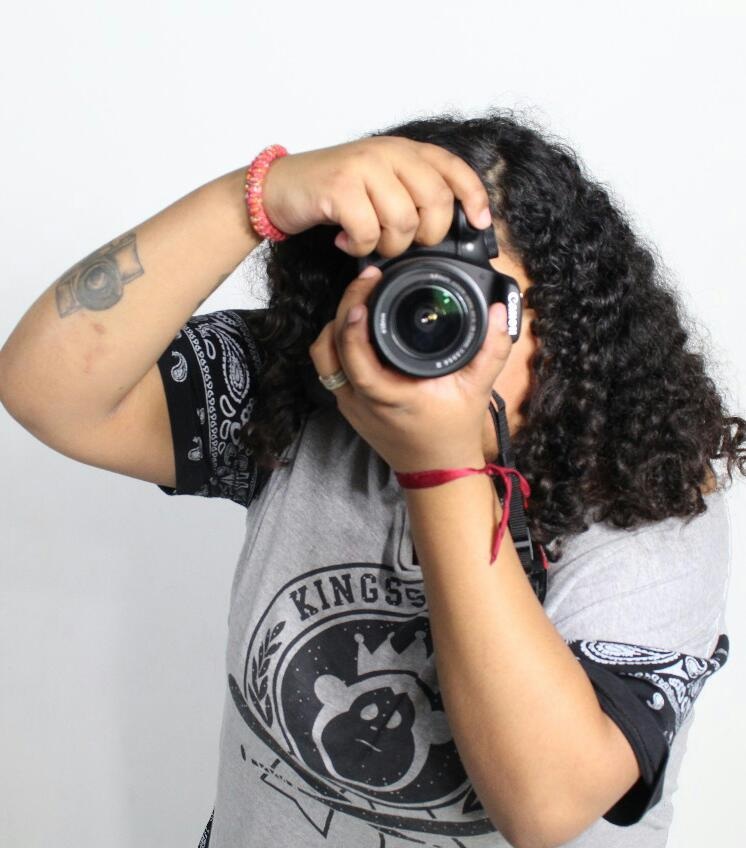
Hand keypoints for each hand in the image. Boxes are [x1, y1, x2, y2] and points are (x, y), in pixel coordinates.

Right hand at [261, 136, 492, 257]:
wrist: (280, 188)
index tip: (481, 224)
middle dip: (427, 234)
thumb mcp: (378, 186)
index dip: (473, 197)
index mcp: (403, 152)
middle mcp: (388, 152)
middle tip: (405, 243)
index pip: (452, 168)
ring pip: (404, 220)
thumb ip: (411, 196)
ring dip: (389, 246)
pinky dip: (359, 247)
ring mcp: (363, 166)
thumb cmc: (332, 194)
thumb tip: (447, 231)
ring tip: (370, 242)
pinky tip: (344, 240)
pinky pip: (368, 231)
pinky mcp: (340, 187)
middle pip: (435, 200)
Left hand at [308, 265, 512, 473]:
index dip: (352, 328)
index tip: (363, 298)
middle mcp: (362, 401)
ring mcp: (350, 404)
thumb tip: (498, 313)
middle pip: (330, 351)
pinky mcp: (348, 405)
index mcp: (389, 396)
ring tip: (360, 301)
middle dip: (342, 310)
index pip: (356, 360)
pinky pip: (330, 368)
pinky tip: (357, 326)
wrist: (437, 469)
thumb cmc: (453, 432)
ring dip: (335, 327)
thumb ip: (491, 349)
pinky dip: (337, 343)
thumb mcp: (477, 389)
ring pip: (323, 359)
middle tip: (365, 283)